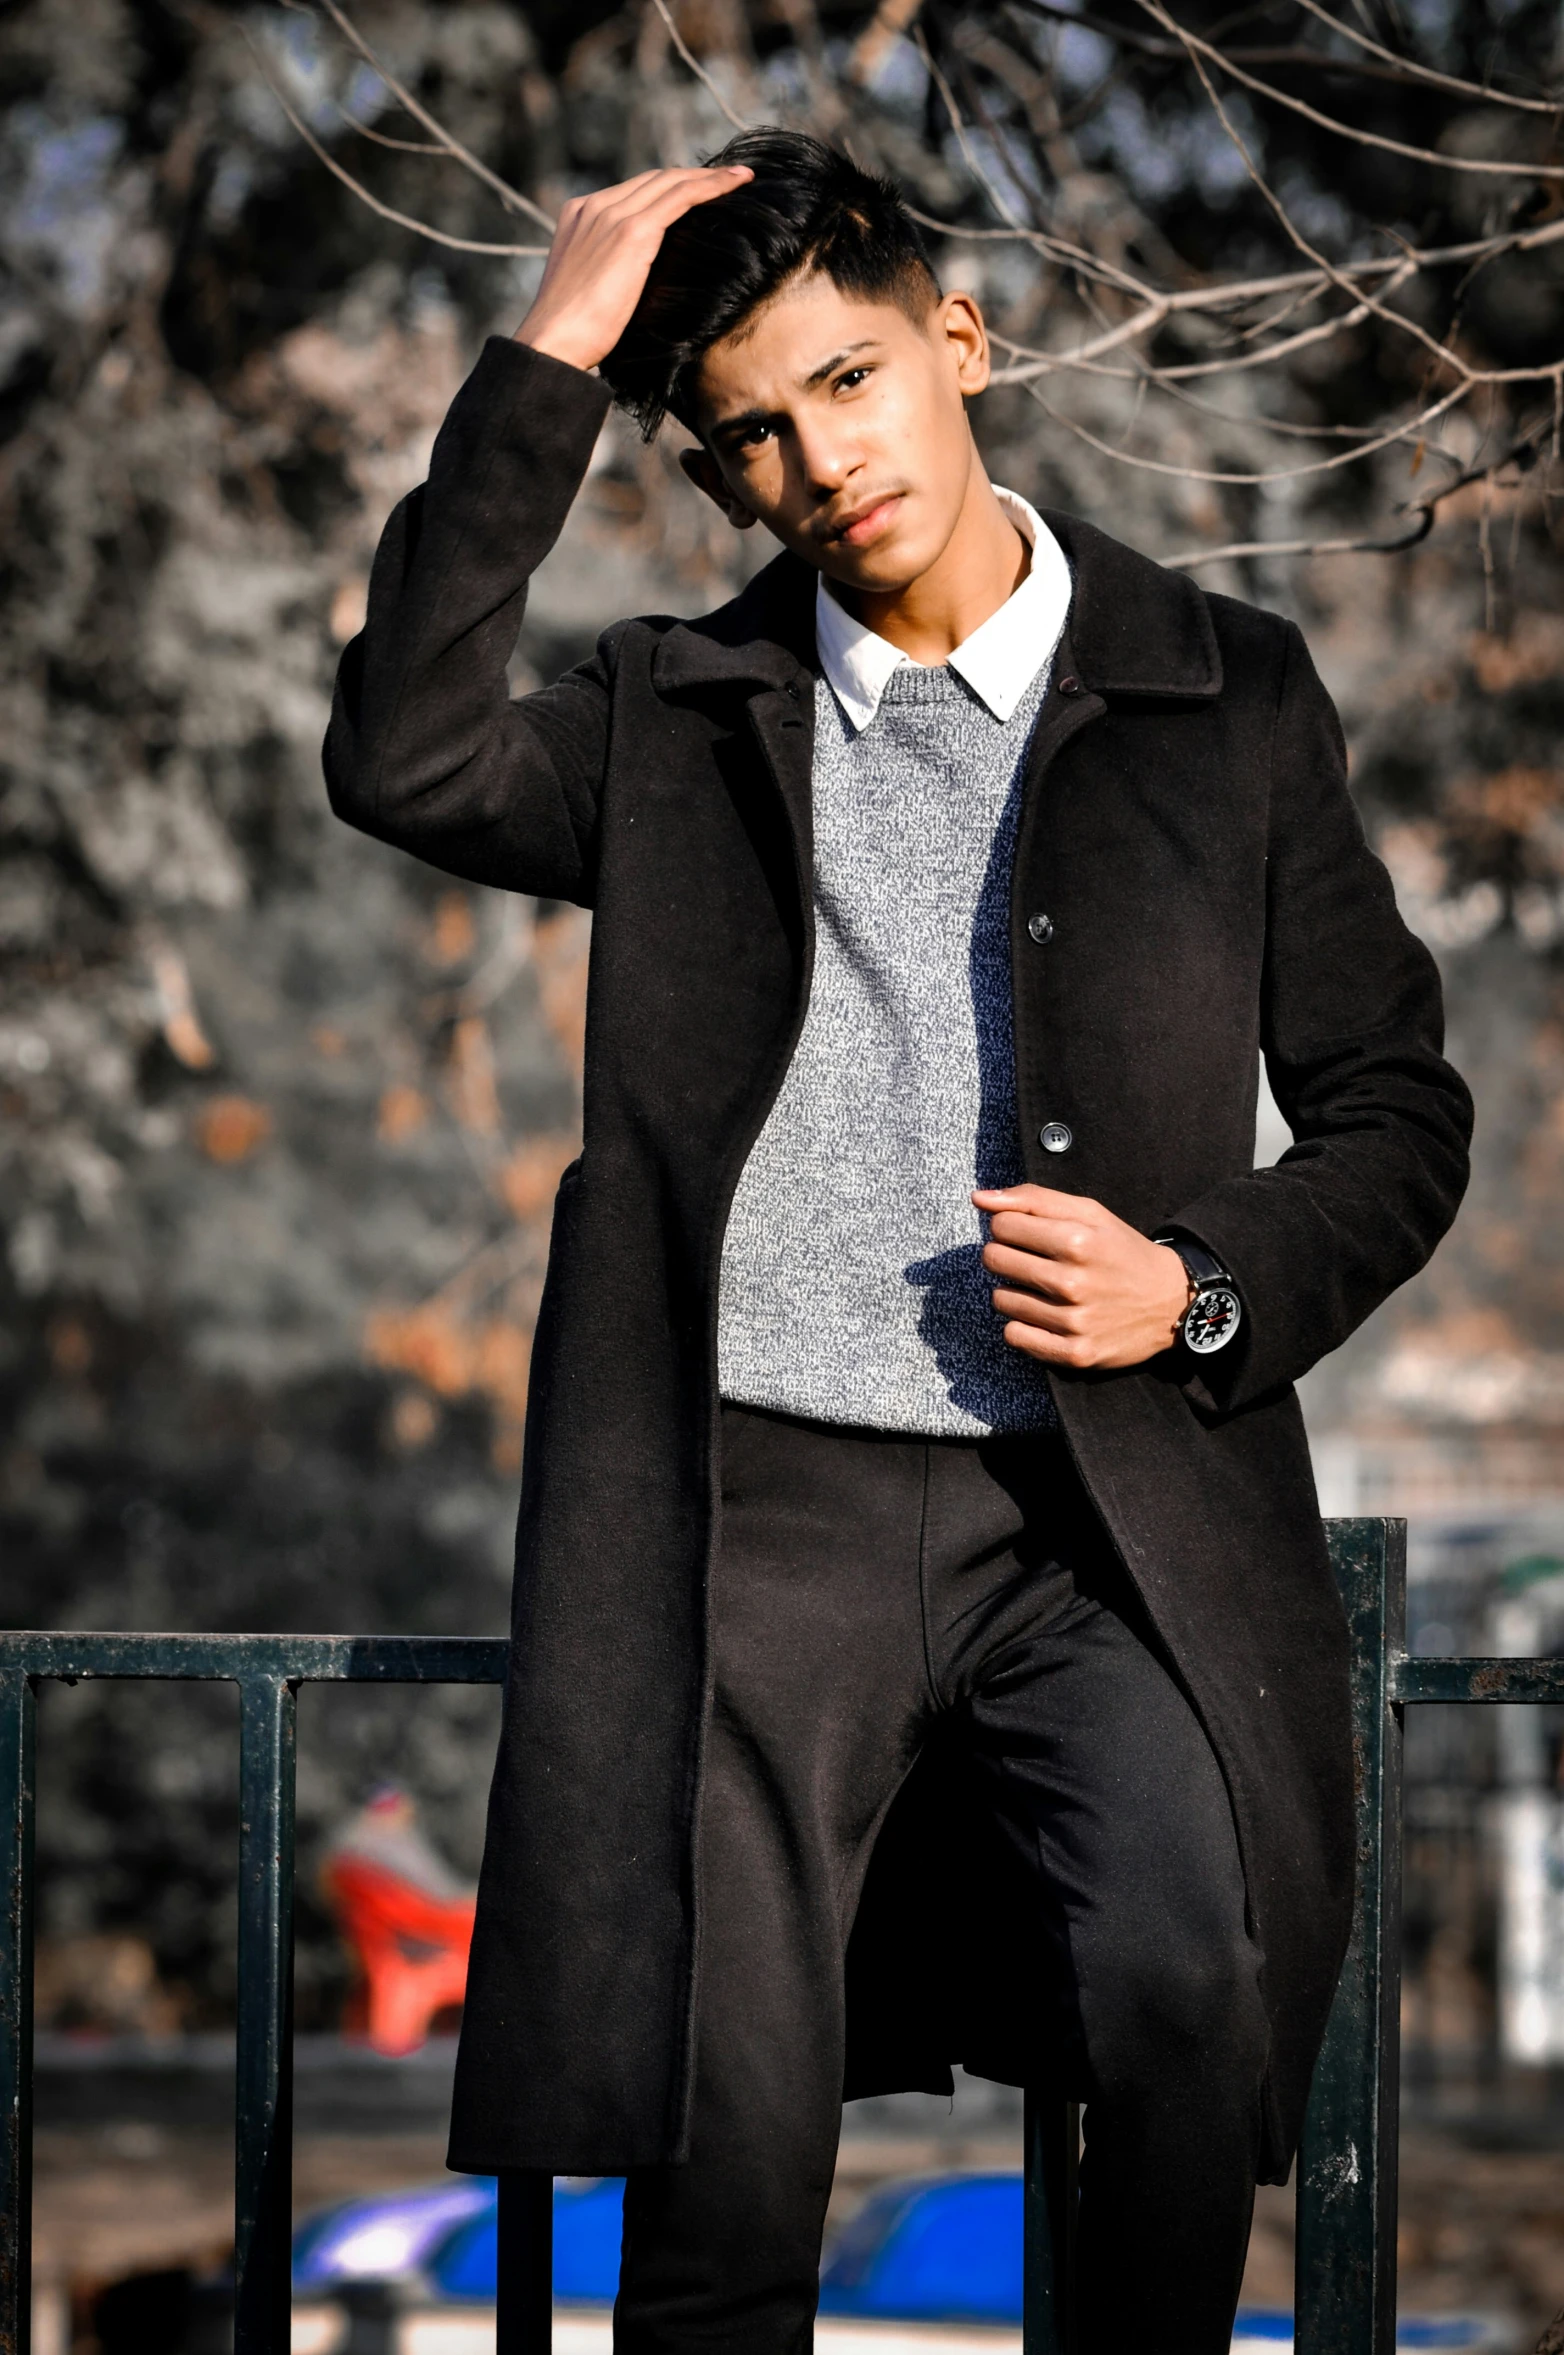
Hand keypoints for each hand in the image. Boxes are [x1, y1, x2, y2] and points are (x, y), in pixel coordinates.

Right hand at [514, 165, 753, 374]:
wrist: (554, 342)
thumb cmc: (572, 336)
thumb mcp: (589, 292)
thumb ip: (611, 273)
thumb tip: (635, 289)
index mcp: (579, 216)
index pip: (632, 192)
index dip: (668, 189)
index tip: (697, 194)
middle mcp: (594, 207)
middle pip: (653, 180)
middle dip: (692, 177)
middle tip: (728, 181)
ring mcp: (610, 214)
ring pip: (670, 182)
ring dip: (709, 178)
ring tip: (740, 179)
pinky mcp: (631, 231)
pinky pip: (681, 198)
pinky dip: (711, 187)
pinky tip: (736, 183)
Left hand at [971, 1185, 1190, 1370]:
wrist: (1171, 1301)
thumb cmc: (1123, 1251)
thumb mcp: (1090, 1213)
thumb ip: (1033, 1199)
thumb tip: (979, 1198)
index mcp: (1078, 1241)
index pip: (1001, 1226)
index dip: (1008, 1226)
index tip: (1027, 1234)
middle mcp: (1074, 1283)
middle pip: (994, 1260)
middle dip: (1006, 1255)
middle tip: (1032, 1260)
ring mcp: (1074, 1322)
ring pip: (1000, 1299)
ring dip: (1014, 1291)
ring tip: (1043, 1289)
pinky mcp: (1074, 1354)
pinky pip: (1014, 1336)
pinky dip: (1022, 1325)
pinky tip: (1044, 1316)